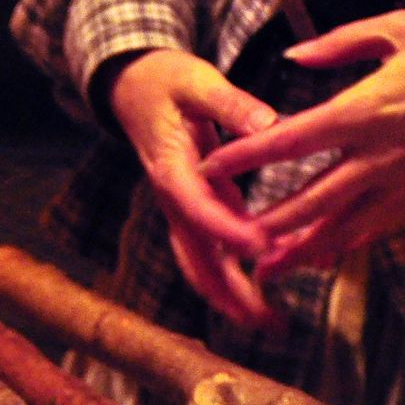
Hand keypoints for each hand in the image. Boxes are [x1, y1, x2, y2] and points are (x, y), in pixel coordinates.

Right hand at [108, 49, 281, 328]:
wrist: (135, 91)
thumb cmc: (167, 82)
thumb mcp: (197, 81)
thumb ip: (230, 104)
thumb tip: (268, 124)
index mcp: (171, 170)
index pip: (197, 208)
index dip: (226, 231)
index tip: (259, 248)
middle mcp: (174, 201)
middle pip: (196, 257)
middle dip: (227, 292)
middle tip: (261, 319)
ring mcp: (183, 212)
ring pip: (203, 265)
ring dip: (232, 296)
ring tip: (269, 323)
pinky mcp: (196, 213)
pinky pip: (214, 252)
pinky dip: (238, 274)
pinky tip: (269, 286)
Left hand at [199, 12, 404, 278]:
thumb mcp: (401, 27)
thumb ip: (340, 42)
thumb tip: (295, 53)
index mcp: (365, 110)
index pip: (290, 139)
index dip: (245, 157)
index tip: (210, 167)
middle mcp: (378, 154)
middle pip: (309, 199)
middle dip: (267, 225)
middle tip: (230, 243)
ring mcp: (402, 180)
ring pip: (342, 226)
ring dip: (301, 251)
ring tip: (267, 270)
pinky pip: (376, 228)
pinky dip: (345, 247)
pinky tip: (321, 260)